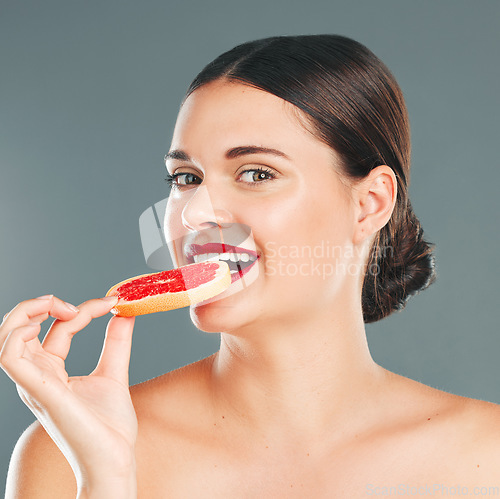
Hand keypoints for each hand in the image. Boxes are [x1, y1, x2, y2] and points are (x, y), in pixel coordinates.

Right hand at [0, 295, 136, 488]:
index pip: (58, 327)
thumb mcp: (114, 373)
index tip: (113, 302)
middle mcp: (37, 375)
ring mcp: (34, 383)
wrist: (114, 459)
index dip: (83, 308)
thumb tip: (124, 312)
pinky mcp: (39, 391)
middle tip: (76, 303)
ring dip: (27, 312)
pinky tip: (42, 325)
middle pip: (21, 327)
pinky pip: (9, 358)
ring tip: (60, 305)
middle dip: (43, 303)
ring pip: (6, 338)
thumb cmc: (109, 426)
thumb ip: (116, 343)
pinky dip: (18, 335)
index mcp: (52, 371)